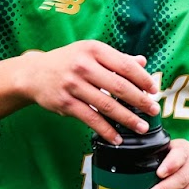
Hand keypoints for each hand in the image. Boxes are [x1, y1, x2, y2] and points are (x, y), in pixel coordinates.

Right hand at [19, 42, 159, 144]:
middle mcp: (83, 65)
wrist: (33, 74)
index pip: (125, 65)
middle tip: (154, 110)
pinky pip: (91, 119)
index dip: (143, 79)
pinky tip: (117, 138)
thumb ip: (116, 58)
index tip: (155, 90)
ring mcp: (73, 85)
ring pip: (107, 105)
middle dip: (141, 101)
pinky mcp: (65, 103)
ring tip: (141, 127)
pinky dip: (106, 130)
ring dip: (128, 119)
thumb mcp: (90, 53)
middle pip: (119, 86)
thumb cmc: (67, 62)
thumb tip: (142, 62)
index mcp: (94, 50)